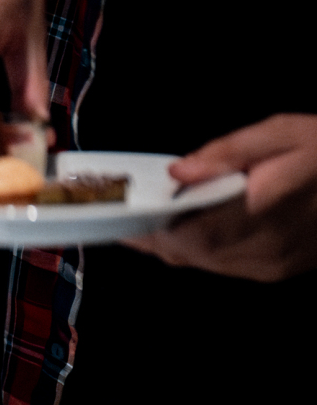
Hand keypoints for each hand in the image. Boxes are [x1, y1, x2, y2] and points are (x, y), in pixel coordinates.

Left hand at [125, 115, 316, 281]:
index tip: (123, 216)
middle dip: (155, 237)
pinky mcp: (278, 271)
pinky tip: (186, 230)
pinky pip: (223, 266)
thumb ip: (227, 153)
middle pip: (193, 254)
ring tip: (147, 222)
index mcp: (268, 209)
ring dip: (173, 244)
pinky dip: (199, 249)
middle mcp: (270, 247)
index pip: (195, 234)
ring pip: (205, 264)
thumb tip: (177, 172)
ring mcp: (274, 265)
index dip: (154, 230)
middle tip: (124, 219)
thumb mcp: (283, 133)